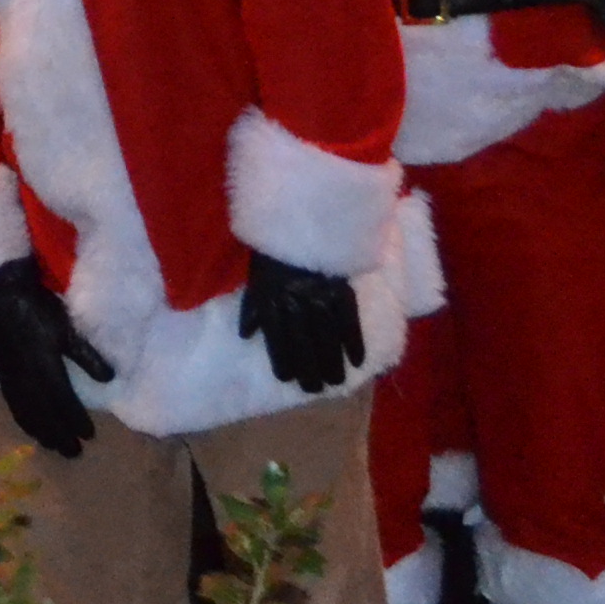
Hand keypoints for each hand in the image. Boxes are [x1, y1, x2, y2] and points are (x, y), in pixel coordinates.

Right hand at [0, 261, 111, 459]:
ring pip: (28, 415)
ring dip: (42, 434)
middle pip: (45, 416)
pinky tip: (30, 429)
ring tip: (54, 447)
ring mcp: (12, 380)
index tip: (89, 436)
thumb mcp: (66, 328)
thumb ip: (86, 355)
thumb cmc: (38, 309)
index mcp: (46, 368)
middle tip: (73, 453)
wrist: (0, 296)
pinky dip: (25, 423)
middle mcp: (28, 380)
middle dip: (60, 436)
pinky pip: (14, 407)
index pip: (64, 403)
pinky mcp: (2, 377)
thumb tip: (110, 379)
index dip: (76, 421)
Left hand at [237, 252, 365, 396]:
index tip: (287, 379)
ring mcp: (320, 296)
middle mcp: (294, 301)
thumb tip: (246, 335)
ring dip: (332, 363)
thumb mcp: (257, 271)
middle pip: (303, 343)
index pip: (276, 337)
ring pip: (327, 338)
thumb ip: (253, 304)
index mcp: (271, 296)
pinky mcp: (343, 288)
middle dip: (309, 370)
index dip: (282, 360)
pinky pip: (350, 321)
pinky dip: (354, 342)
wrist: (304, 213)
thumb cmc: (276, 244)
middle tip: (315, 389)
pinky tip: (358, 361)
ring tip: (336, 382)